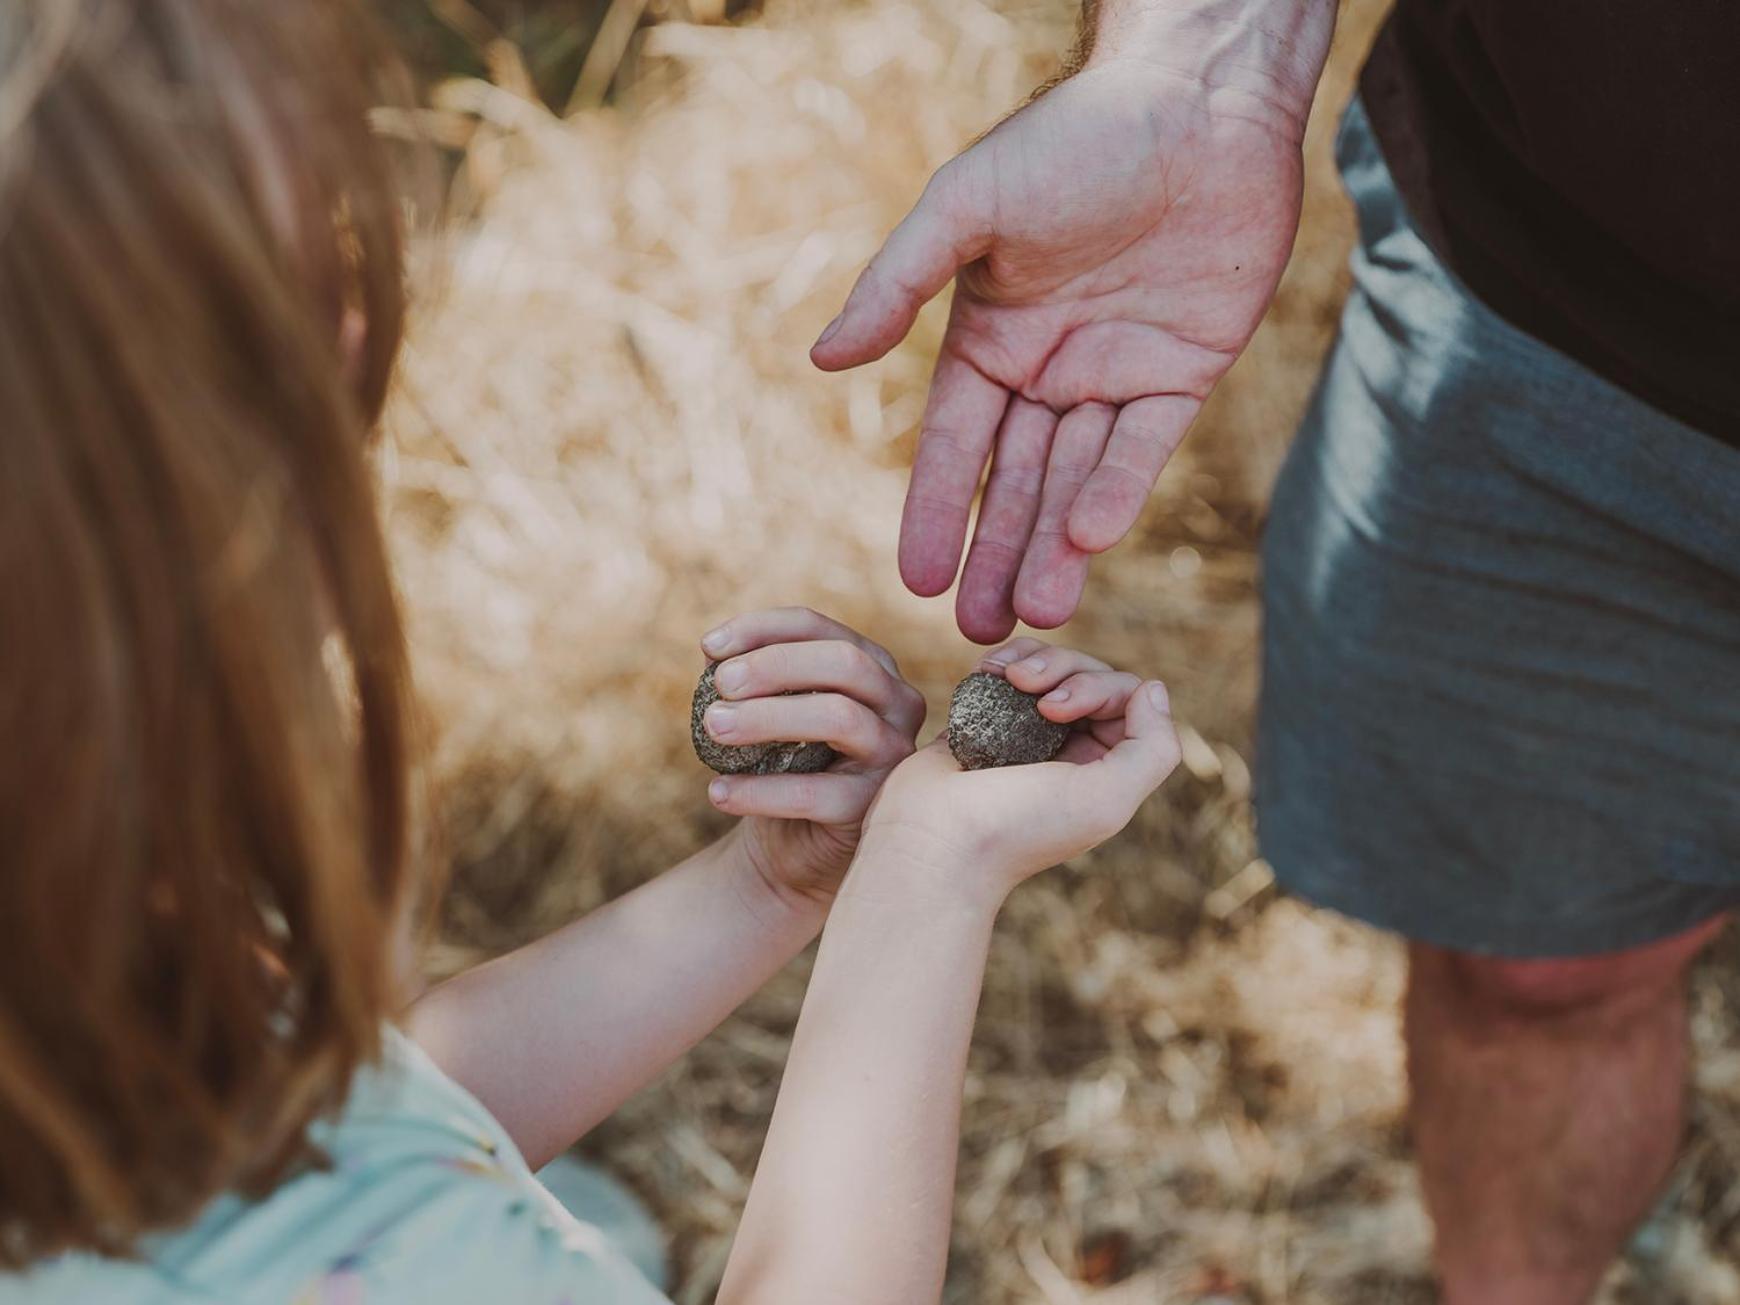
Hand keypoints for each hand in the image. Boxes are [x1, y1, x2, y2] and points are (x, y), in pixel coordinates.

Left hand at [699, 607, 926, 905]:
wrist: (792, 845)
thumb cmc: (781, 764)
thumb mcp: (771, 711)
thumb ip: (752, 680)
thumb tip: (716, 655)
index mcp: (872, 666)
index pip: (821, 628)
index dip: (764, 629)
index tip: (710, 646)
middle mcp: (897, 703)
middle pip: (844, 663)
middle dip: (775, 665)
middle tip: (720, 684)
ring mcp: (894, 756)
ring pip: (840, 717)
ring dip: (768, 717)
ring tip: (714, 727)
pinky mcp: (874, 807)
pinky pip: (816, 793)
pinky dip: (761, 791)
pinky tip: (718, 792)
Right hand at [813, 14, 1329, 642]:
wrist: (1196, 101)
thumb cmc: (1072, 140)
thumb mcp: (967, 208)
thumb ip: (898, 284)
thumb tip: (822, 359)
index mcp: (990, 338)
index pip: (954, 445)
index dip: (936, 512)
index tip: (916, 582)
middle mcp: (1049, 368)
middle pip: (1015, 481)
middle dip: (995, 554)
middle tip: (976, 631)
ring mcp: (1116, 375)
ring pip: (1077, 479)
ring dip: (1055, 546)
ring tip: (1037, 614)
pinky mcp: (1183, 373)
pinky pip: (1143, 447)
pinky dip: (1117, 491)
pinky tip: (1090, 539)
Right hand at [857, 639, 1179, 901]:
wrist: (931, 840)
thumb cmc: (1016, 828)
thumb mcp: (1107, 799)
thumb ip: (1152, 749)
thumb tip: (1153, 689)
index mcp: (1103, 770)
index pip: (1126, 700)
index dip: (1099, 687)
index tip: (1057, 709)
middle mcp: (1069, 751)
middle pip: (1089, 674)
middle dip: (1063, 668)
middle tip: (1029, 691)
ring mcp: (1025, 733)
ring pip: (1050, 667)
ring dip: (1033, 658)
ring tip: (1003, 674)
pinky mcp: (984, 718)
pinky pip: (1008, 670)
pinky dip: (1003, 660)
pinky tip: (985, 670)